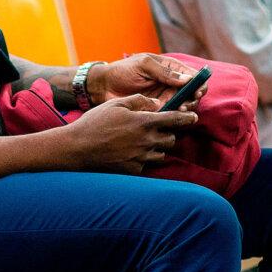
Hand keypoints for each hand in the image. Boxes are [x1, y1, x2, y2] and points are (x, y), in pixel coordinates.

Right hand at [62, 94, 198, 174]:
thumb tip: (155, 103)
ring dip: (158, 146)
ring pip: (162, 153)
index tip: (194, 117)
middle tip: (160, 129)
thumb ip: (139, 101)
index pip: (174, 119)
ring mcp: (141, 157)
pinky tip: (132, 152)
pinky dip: (145, 157)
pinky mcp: (134, 169)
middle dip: (169, 133)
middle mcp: (146, 141)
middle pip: (171, 139)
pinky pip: (147, 163)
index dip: (187, 118)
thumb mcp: (116, 104)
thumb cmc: (95, 122)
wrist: (77, 148)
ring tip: (146, 141)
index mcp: (144, 122)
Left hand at [88, 53, 202, 109]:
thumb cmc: (122, 71)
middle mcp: (170, 83)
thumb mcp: (143, 65)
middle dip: (193, 98)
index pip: (193, 75)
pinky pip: (171, 115)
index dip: (199, 83)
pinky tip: (170, 116)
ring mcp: (165, 97)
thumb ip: (164, 72)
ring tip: (179, 109)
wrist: (104, 87)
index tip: (197, 90)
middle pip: (192, 92)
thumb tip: (188, 79)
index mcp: (170, 68)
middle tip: (186, 103)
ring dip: (185, 108)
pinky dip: (174, 117)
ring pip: (184, 105)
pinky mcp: (158, 110)